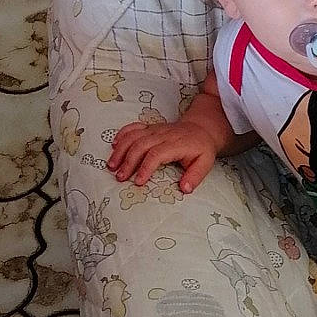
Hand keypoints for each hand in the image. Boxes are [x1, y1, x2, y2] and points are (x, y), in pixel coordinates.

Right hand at [108, 103, 227, 193]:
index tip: (138, 182)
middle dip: (128, 162)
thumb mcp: (205, 163)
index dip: (146, 168)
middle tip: (120, 177)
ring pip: (133, 136)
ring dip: (120, 150)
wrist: (201, 128)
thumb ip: (195, 176)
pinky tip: (113, 145)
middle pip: (140, 145)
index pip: (157, 154)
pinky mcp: (149, 127)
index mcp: (176, 144)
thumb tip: (184, 189)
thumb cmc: (201, 148)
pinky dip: (121, 135)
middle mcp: (163, 135)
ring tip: (111, 166)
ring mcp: (154, 130)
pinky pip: (133, 127)